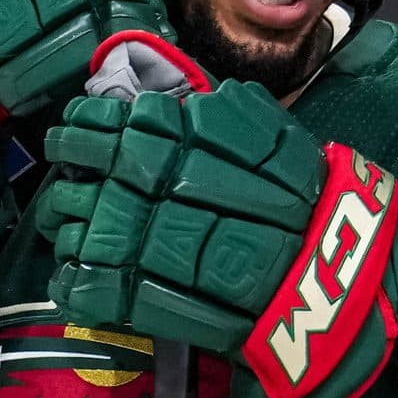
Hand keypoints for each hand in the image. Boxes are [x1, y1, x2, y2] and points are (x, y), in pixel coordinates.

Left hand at [35, 81, 397, 397]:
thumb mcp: (263, 129)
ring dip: (67, 222)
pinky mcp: (142, 295)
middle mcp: (147, 177)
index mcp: (174, 130)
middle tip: (70, 174)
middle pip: (78, 165)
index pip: (100, 117)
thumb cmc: (306, 195)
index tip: (80, 130)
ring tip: (73, 226)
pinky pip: (85, 283)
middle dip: (66, 167)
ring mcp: (140, 236)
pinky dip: (74, 280)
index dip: (82, 123)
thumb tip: (165, 102)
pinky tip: (78, 276)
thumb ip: (209, 113)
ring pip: (75, 221)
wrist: (331, 268)